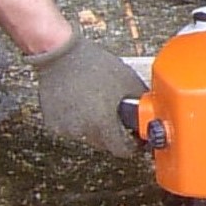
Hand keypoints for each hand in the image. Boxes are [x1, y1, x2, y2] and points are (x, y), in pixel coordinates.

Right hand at [27, 26, 149, 157]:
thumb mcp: (129, 81)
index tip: (135, 138)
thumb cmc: (95, 65)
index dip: (132, 143)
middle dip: (114, 132)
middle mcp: (84, 129)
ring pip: (89, 136)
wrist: (62, 55)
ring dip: (96, 126)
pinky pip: (72, 128)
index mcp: (104, 123)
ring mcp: (67, 128)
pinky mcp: (53, 124)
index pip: (122, 149)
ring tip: (97, 104)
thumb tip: (152, 116)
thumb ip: (141, 104)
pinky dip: (78, 121)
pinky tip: (81, 104)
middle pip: (106, 143)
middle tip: (116, 116)